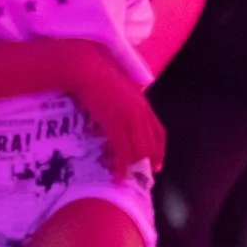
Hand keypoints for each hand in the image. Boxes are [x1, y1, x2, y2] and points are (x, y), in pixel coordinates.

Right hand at [71, 49, 165, 172]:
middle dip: (147, 163)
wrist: (87, 68)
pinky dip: (121, 167)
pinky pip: (122, 151)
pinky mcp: (115, 123)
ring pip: (138, 150)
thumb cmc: (97, 74)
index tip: (157, 164)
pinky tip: (118, 177)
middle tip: (140, 176)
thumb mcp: (117, 89)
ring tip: (124, 177)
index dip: (159, 150)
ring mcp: (129, 118)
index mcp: (142, 103)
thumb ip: (123, 102)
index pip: (158, 131)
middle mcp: (140, 112)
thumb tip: (116, 116)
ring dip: (131, 167)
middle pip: (150, 144)